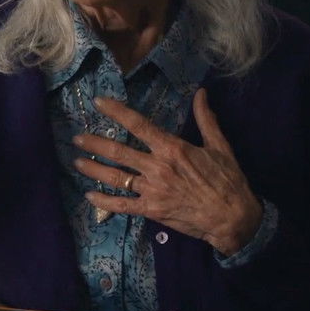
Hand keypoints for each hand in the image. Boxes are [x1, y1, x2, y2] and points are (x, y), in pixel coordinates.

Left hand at [72, 89, 261, 255]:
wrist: (232, 217)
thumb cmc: (227, 180)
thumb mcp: (219, 146)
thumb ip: (205, 119)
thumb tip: (201, 93)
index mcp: (172, 148)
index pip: (138, 124)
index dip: (116, 112)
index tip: (98, 102)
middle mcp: (157, 167)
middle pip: (119, 151)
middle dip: (94, 144)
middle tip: (77, 138)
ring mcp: (152, 190)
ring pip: (116, 177)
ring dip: (93, 169)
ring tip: (76, 162)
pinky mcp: (151, 210)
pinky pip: (122, 205)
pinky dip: (104, 201)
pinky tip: (89, 194)